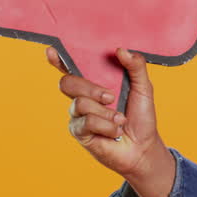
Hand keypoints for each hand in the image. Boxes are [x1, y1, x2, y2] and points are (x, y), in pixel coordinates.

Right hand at [47, 46, 170, 183]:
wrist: (143, 146)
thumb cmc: (141, 117)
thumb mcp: (143, 88)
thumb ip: (136, 66)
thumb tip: (120, 50)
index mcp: (94, 81)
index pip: (71, 68)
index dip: (58, 59)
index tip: (52, 50)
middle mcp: (82, 96)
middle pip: (67, 83)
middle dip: (90, 88)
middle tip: (111, 97)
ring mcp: (78, 115)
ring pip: (79, 104)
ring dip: (105, 112)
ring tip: (120, 119)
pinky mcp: (79, 132)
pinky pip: (86, 122)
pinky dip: (106, 126)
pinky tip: (115, 131)